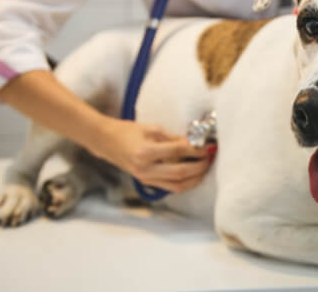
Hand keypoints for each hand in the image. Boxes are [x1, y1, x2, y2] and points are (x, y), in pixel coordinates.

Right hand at [90, 117, 215, 192]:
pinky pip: (171, 187)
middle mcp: (146, 169)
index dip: (196, 149)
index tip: (208, 145)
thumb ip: (173, 138)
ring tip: (205, 166)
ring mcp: (146, 179)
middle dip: (200, 166)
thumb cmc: (127, 132)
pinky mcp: (147, 183)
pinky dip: (185, 183)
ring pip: (178, 185)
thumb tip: (194, 142)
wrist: (106, 142)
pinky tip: (194, 174)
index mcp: (145, 152)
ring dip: (195, 177)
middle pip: (181, 173)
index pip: (177, 152)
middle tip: (210, 156)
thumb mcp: (151, 129)